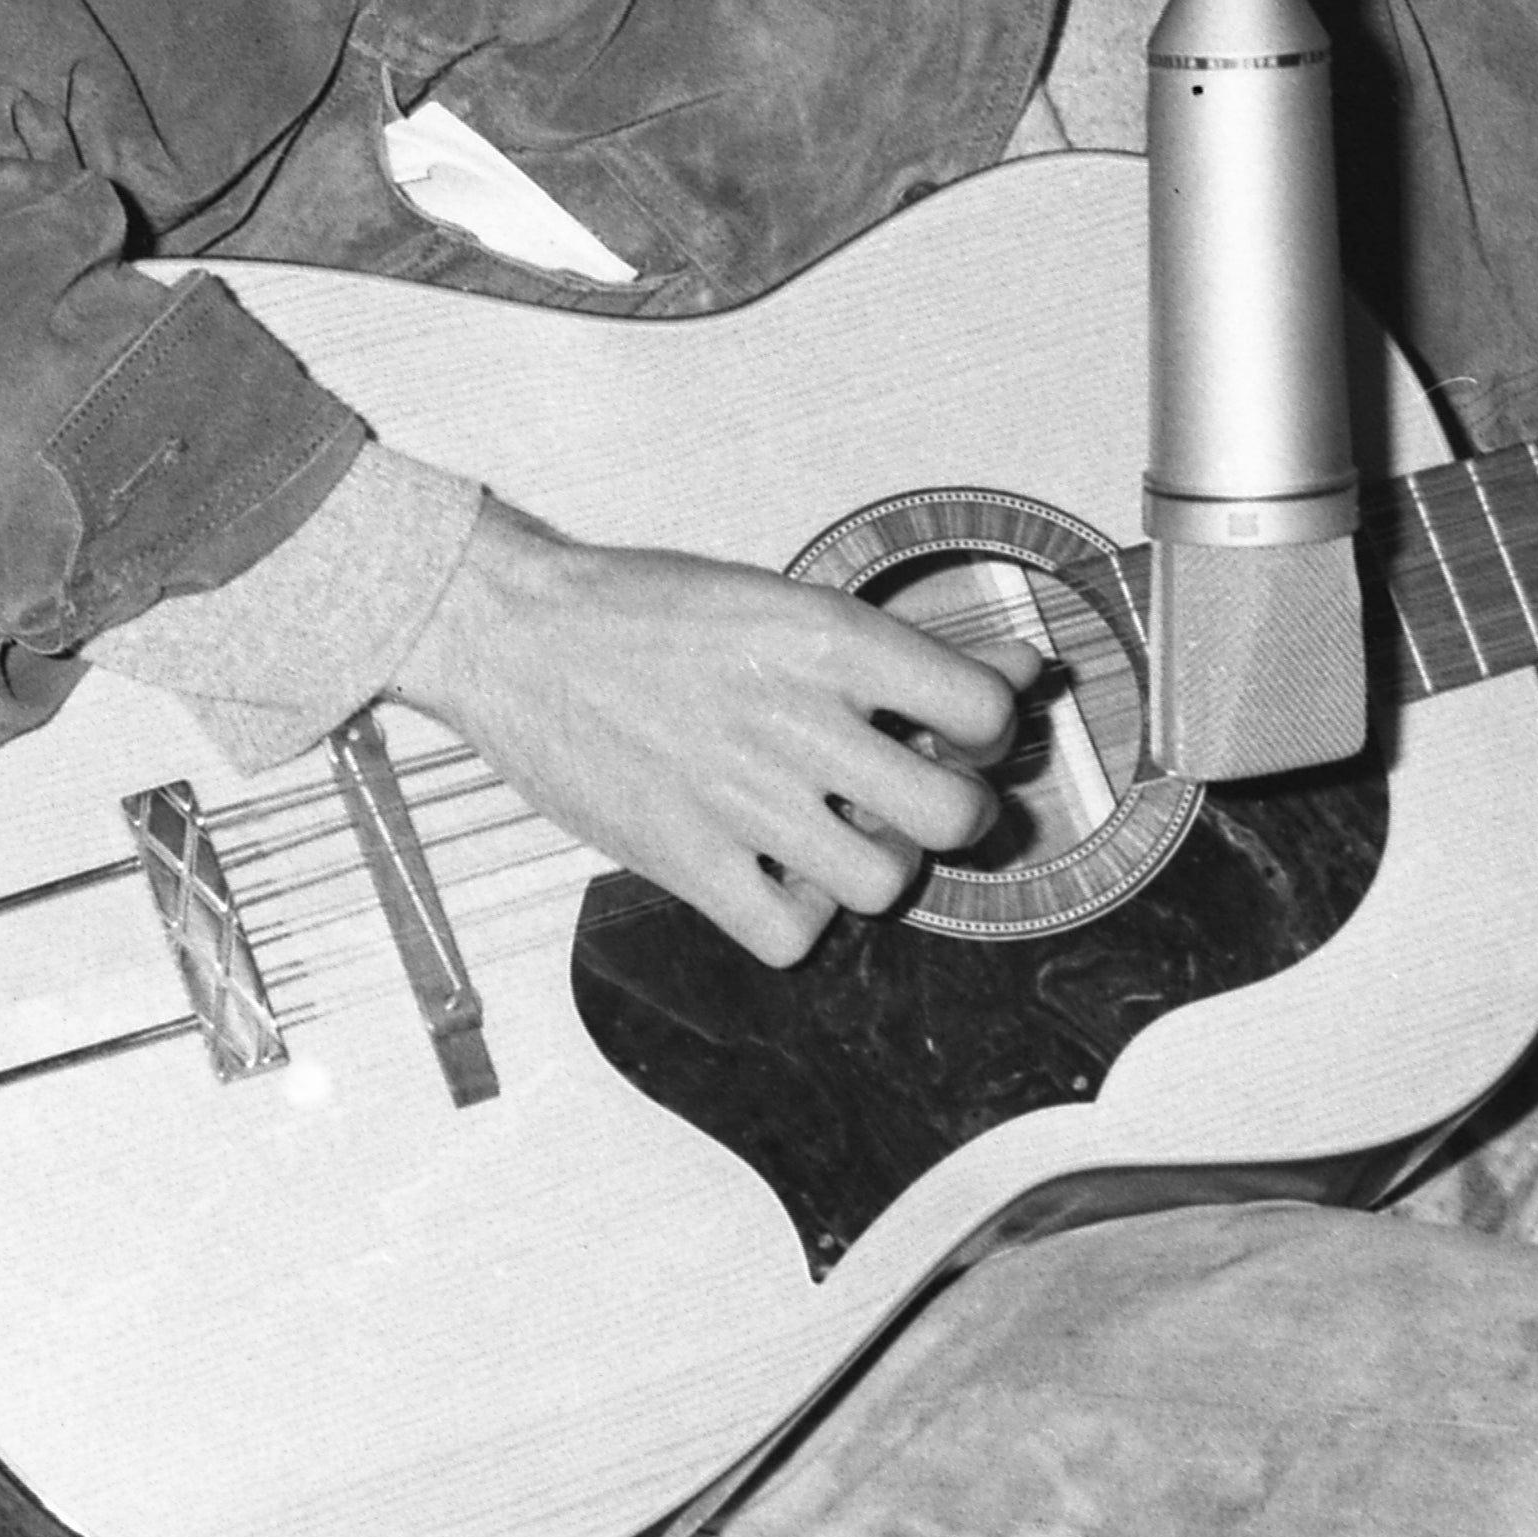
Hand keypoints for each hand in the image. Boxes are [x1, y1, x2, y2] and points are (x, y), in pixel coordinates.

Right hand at [400, 498, 1019, 966]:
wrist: (514, 632)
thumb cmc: (648, 611)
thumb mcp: (790, 601)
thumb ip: (910, 648)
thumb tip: (1022, 670)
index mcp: (828, 639)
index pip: (984, 710)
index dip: (989, 733)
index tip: (957, 735)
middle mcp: (794, 719)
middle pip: (954, 815)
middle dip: (954, 816)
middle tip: (916, 800)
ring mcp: (738, 797)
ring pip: (883, 884)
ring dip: (875, 868)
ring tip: (835, 834)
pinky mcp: (682, 860)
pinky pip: (791, 935)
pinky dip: (797, 918)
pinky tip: (775, 875)